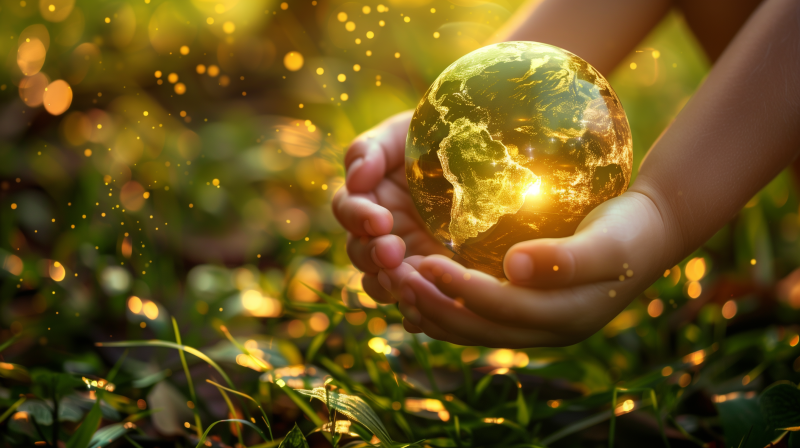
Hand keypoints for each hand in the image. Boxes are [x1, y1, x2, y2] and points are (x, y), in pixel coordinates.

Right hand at [333, 111, 450, 303]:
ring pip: (381, 282)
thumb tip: (355, 178)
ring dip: (389, 283)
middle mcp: (383, 230)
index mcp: (369, 196)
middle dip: (372, 255)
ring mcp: (410, 254)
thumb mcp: (403, 132)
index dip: (358, 218)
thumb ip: (371, 149)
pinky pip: (418, 298)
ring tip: (410, 279)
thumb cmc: (438, 135)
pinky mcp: (437, 274)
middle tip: (392, 252)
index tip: (380, 219)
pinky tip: (427, 304)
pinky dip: (415, 305)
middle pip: (359, 253)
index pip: (348, 210)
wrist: (485, 150)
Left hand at [379, 190, 673, 347]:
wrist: (648, 234)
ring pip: (473, 331)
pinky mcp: (527, 313)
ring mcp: (536, 327)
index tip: (423, 262)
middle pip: (478, 329)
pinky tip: (422, 290)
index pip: (501, 309)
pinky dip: (447, 310)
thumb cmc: (629, 231)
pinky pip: (478, 321)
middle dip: (434, 306)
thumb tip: (514, 266)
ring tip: (399, 286)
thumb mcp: (607, 242)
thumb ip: (565, 258)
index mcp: (565, 316)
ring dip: (434, 312)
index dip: (460, 289)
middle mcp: (547, 331)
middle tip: (396, 278)